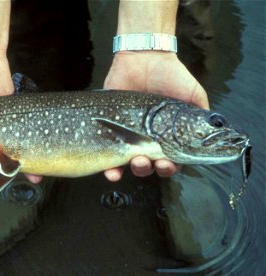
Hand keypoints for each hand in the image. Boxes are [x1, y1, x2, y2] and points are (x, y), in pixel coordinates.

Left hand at [103, 51, 208, 180]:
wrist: (143, 58)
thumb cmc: (171, 76)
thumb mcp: (193, 95)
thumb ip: (203, 116)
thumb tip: (213, 136)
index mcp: (168, 137)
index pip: (170, 161)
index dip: (169, 168)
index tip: (167, 164)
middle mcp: (148, 140)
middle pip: (149, 166)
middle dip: (150, 168)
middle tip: (152, 161)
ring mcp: (127, 137)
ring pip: (129, 164)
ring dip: (134, 169)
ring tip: (136, 161)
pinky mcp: (109, 131)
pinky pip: (108, 155)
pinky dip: (109, 168)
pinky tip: (111, 171)